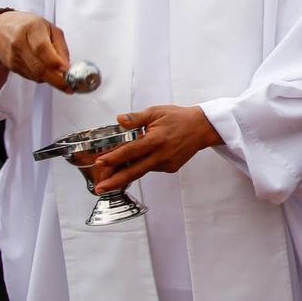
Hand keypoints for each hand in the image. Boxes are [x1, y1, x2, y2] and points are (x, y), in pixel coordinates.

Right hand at [0, 11, 72, 90]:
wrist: (1, 29)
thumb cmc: (29, 26)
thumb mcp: (50, 28)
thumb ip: (61, 47)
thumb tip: (67, 67)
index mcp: (32, 29)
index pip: (42, 48)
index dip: (55, 62)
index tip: (67, 70)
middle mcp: (19, 43)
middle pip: (38, 67)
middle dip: (56, 79)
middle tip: (69, 86)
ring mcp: (14, 56)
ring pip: (35, 75)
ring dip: (51, 80)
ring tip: (62, 80)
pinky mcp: (11, 67)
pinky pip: (31, 77)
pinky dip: (42, 78)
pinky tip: (47, 73)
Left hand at [92, 105, 222, 193]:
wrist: (202, 128)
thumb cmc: (179, 118)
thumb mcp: (156, 112)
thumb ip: (136, 118)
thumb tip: (119, 120)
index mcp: (156, 139)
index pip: (131, 151)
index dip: (114, 158)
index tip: (100, 163)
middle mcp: (162, 155)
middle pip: (134, 171)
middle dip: (115, 181)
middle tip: (100, 188)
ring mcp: (167, 164)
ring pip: (142, 170)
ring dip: (125, 173)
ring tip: (109, 177)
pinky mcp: (171, 168)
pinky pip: (151, 168)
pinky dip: (141, 166)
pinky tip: (139, 160)